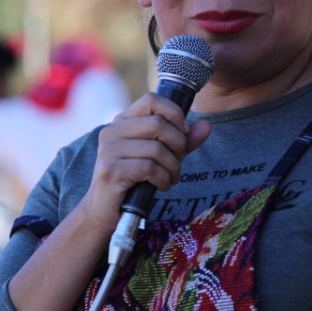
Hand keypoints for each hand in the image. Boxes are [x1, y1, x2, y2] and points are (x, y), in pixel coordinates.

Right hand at [79, 91, 210, 231]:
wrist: (105, 210)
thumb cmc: (134, 180)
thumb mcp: (160, 156)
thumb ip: (181, 140)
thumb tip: (206, 126)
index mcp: (121, 121)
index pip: (151, 100)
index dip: (174, 114)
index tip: (182, 133)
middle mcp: (112, 131)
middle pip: (158, 123)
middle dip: (178, 144)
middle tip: (178, 162)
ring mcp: (109, 150)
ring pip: (157, 148)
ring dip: (173, 167)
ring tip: (171, 178)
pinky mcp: (111, 171)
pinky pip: (150, 168)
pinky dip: (163, 179)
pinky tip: (161, 185)